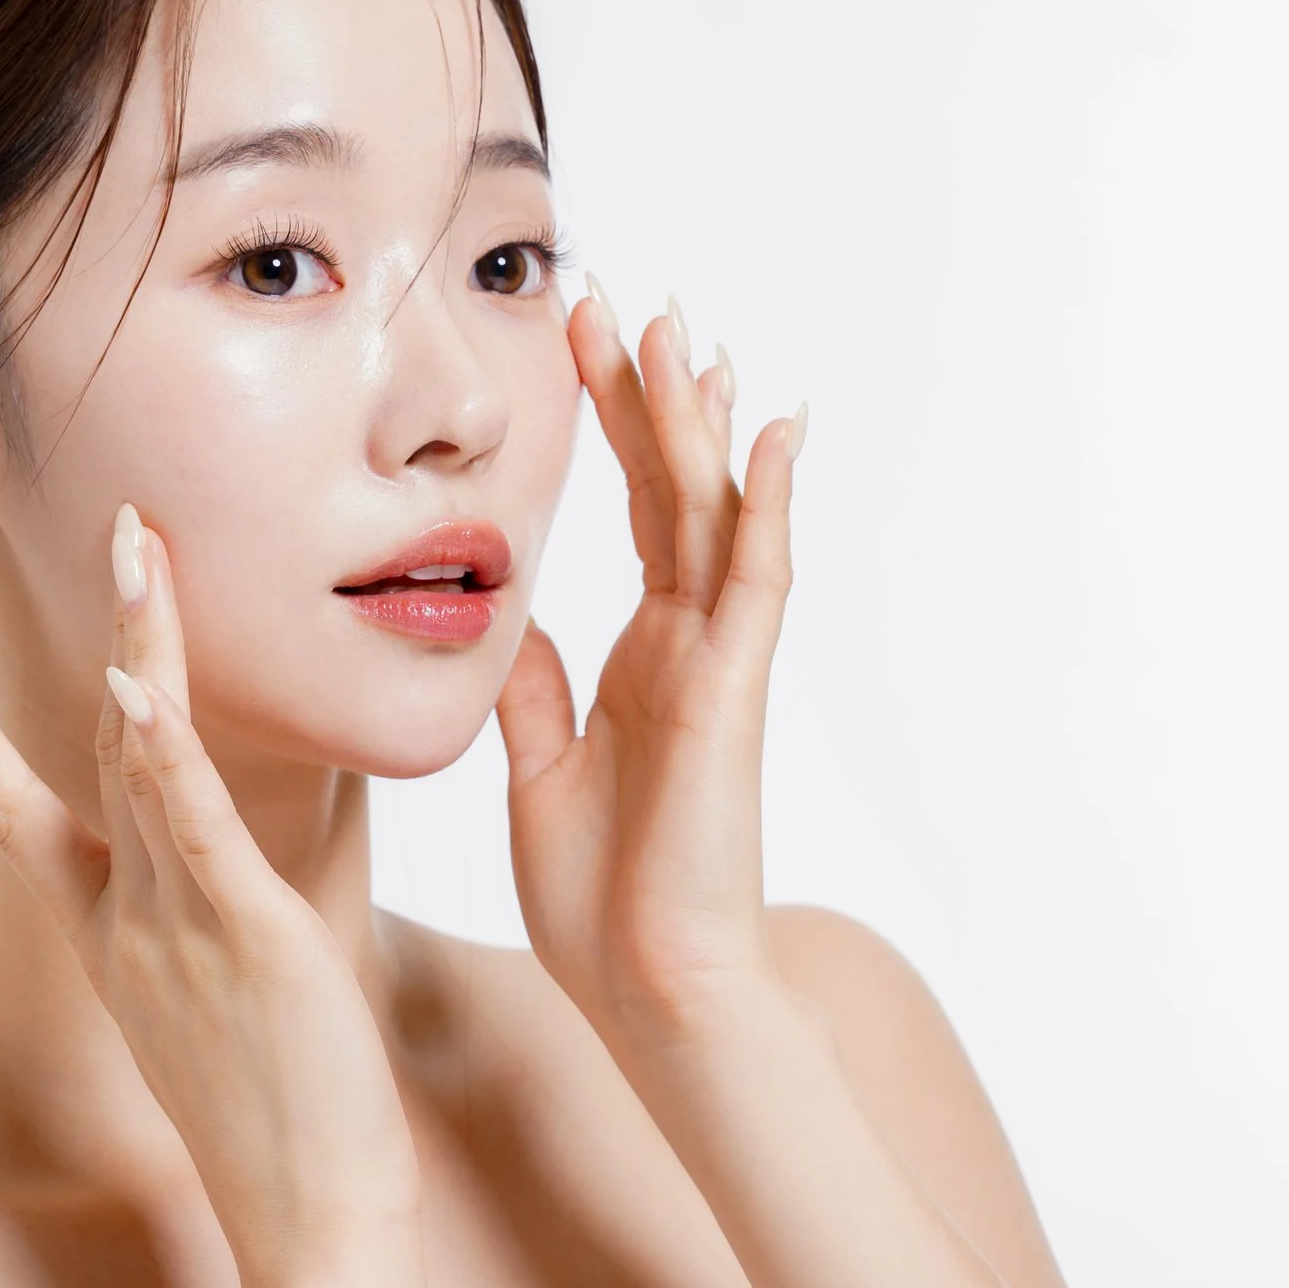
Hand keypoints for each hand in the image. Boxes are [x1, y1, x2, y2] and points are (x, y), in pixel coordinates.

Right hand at [0, 506, 429, 1287]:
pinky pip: (193, 833)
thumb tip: (224, 864)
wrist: (308, 1225)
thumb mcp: (216, 1001)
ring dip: (143, 643)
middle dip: (108, 627)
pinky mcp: (247, 939)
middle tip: (111, 521)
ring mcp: (178, 926)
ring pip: (148, 762)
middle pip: (96, 748)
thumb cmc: (276, 1118)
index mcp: (114, 932)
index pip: (18, 812)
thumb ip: (207, 917)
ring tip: (136, 542)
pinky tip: (142, 692)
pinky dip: (163, 759)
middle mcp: (131, 918)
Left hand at [496, 280, 807, 1044]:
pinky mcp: (733, 694)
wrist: (648, 987)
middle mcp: (687, 643)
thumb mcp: (540, 767)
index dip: (608, 426)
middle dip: (644, 395)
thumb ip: (538, 689)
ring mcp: (717, 663)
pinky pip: (757, 583)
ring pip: (715, 515)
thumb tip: (515, 621)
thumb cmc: (600, 897)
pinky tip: (774, 436)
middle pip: (670, 490)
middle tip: (614, 300)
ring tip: (682, 333)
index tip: (576, 342)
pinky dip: (769, 507)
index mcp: (640, 656)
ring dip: (698, 423)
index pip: (630, 513)